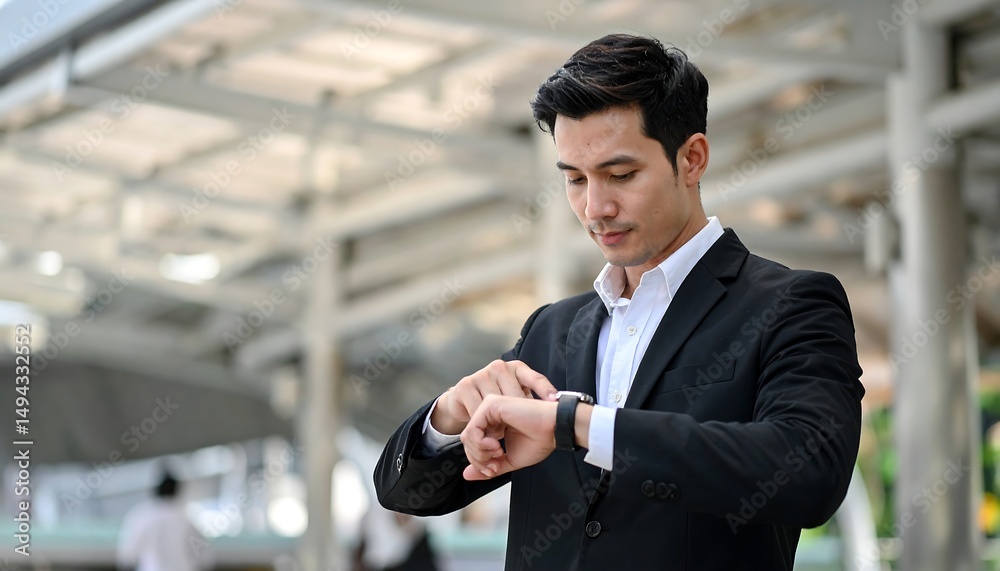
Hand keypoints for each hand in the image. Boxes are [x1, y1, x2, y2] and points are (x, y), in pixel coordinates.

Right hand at [431, 360, 556, 434]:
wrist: (462, 403)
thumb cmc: (494, 402)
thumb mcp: (515, 398)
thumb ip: (530, 400)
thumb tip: (555, 406)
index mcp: (517, 368)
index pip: (535, 378)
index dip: (545, 390)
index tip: (554, 401)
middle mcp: (500, 367)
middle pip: (515, 396)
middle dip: (515, 416)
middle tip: (514, 430)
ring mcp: (481, 374)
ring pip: (496, 405)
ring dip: (498, 423)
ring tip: (500, 432)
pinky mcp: (466, 385)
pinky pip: (479, 410)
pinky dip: (483, 423)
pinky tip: (486, 428)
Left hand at [460, 394, 557, 480]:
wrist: (554, 429)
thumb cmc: (539, 440)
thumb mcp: (508, 460)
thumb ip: (487, 466)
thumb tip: (466, 475)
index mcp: (493, 424)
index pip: (473, 445)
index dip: (479, 462)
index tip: (494, 469)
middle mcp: (489, 414)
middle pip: (467, 442)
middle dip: (479, 460)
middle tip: (495, 466)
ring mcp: (488, 407)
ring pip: (467, 437)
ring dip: (480, 453)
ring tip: (498, 454)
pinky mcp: (490, 405)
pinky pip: (472, 429)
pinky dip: (481, 444)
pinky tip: (496, 446)